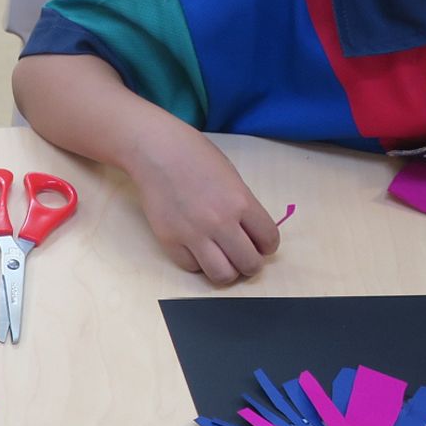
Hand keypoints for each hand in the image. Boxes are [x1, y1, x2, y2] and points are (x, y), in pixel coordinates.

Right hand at [128, 128, 281, 284]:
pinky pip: (191, 267)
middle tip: (243, 256)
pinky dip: (197, 262)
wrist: (156, 150)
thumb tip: (250, 236)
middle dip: (251, 264)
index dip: (267, 246)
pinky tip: (196, 248)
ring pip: (222, 275)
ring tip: (222, 260)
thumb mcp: (232, 178)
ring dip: (227, 271)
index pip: (269, 240)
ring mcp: (193, 234)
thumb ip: (244, 208)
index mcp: (241, 202)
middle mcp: (220, 222)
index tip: (260, 244)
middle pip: (249, 264)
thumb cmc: (195, 157)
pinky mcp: (169, 241)